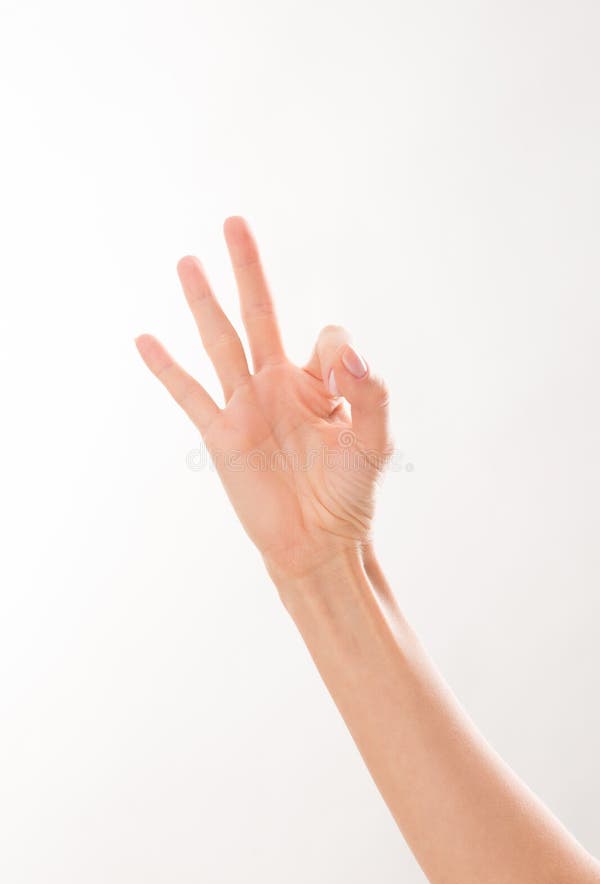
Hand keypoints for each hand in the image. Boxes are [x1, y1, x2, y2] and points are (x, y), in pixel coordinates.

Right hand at [135, 216, 392, 583]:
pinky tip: (144, 339)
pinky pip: (190, 394)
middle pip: (258, 313)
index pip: (326, 339)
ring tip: (187, 260)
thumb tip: (349, 350)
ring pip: (220, 342)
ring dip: (203, 301)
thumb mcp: (372, 440)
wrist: (317, 541)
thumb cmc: (348, 492)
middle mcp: (276, 385)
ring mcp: (245, 406)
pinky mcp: (222, 435)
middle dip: (248, 268)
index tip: (348, 381)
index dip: (339, 352)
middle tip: (234, 221)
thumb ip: (369, 392)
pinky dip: (166, 368)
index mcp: (316, 383)